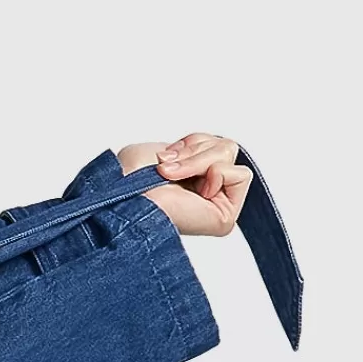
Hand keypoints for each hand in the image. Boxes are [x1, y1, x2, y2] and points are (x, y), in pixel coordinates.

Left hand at [121, 130, 251, 236]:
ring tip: (172, 176)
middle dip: (194, 150)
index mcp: (191, 181)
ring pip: (230, 156)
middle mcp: (204, 194)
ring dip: (198, 160)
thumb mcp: (163, 150)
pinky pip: (240, 175)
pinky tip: (195, 190)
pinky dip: (215, 172)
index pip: (213, 145)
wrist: (122, 198)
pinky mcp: (224, 218)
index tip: (165, 157)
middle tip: (166, 168)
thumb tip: (219, 155)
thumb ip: (197, 146)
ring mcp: (215, 206)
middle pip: (225, 147)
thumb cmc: (128, 180)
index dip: (191, 143)